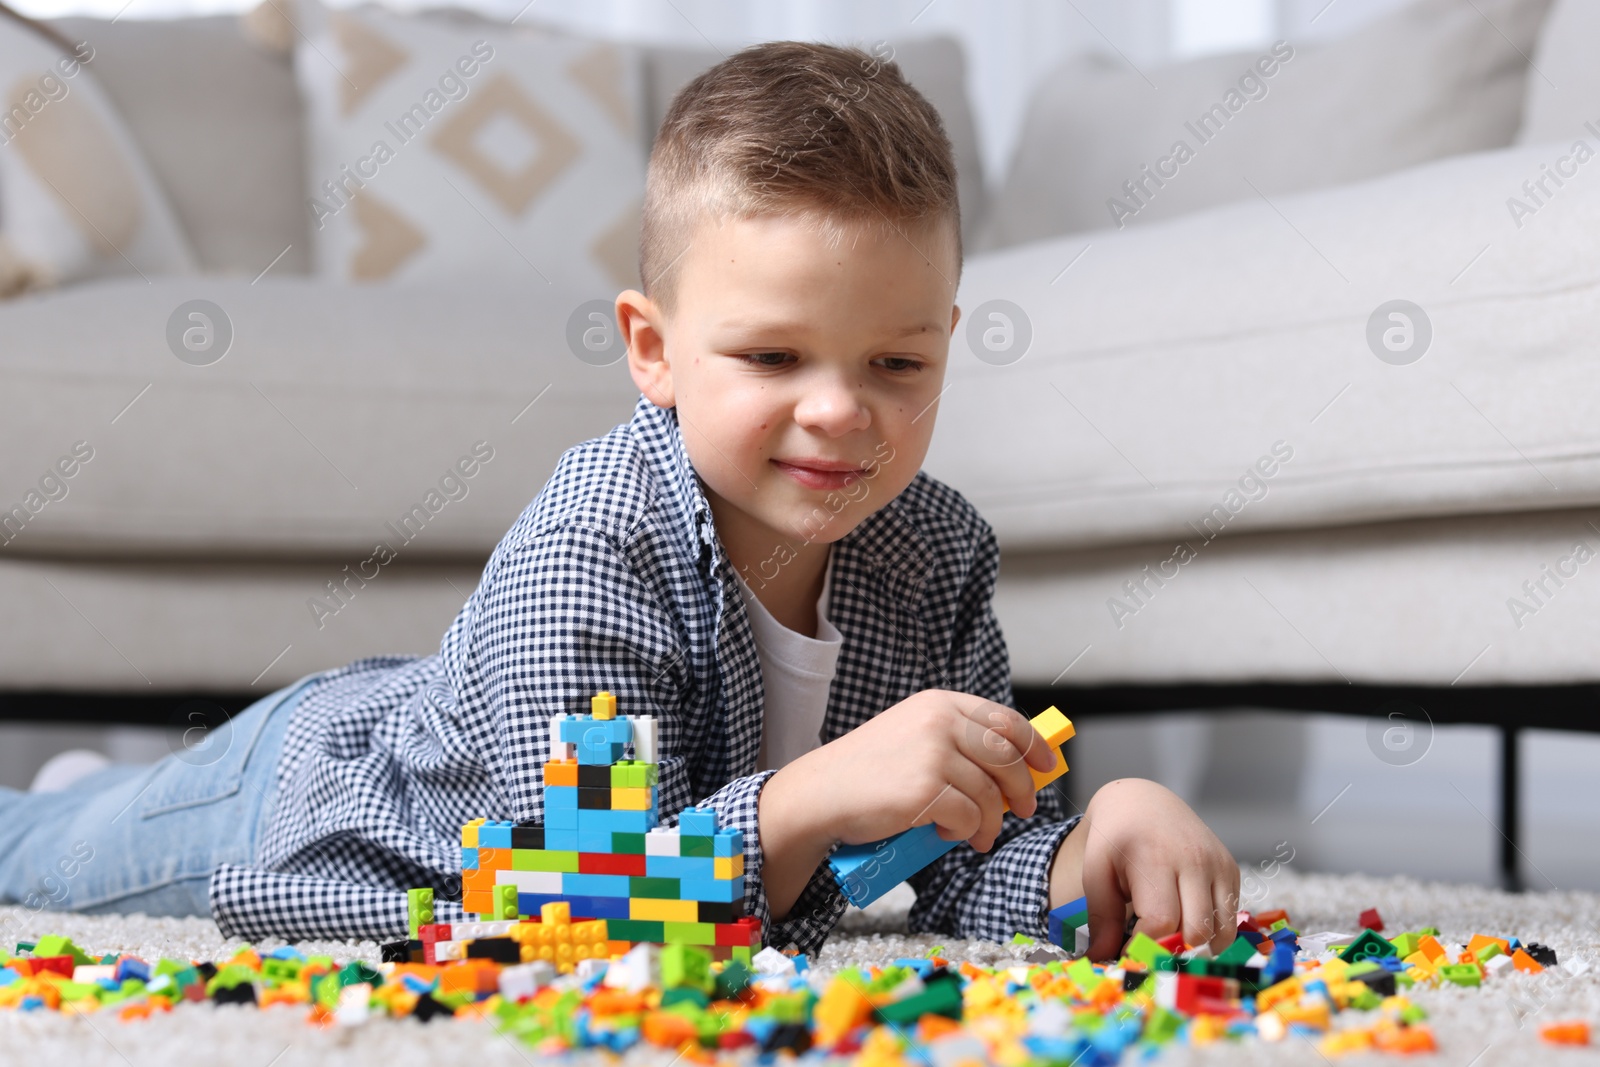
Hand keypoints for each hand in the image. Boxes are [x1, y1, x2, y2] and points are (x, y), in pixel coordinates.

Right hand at [771, 688, 1059, 850]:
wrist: (821, 793)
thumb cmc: (868, 772)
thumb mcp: (913, 736)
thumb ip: (956, 741)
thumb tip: (1012, 770)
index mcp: (939, 704)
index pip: (1005, 719)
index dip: (1034, 745)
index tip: (1047, 766)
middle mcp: (939, 721)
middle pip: (1007, 757)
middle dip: (1022, 789)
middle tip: (1022, 811)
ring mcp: (932, 753)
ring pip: (991, 793)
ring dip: (990, 822)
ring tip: (977, 836)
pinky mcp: (924, 789)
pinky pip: (969, 816)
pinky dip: (966, 832)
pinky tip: (948, 834)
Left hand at [1049, 778, 1238, 959]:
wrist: (1143, 802)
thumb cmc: (1115, 840)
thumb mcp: (1096, 872)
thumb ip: (1101, 918)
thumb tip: (1101, 962)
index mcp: (1155, 857)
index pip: (1161, 922)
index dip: (1145, 947)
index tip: (1129, 953)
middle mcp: (1194, 859)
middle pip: (1196, 932)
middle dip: (1173, 951)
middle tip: (1152, 952)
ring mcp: (1218, 864)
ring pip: (1222, 931)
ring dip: (1198, 947)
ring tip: (1171, 941)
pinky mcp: (1231, 869)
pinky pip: (1231, 917)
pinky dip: (1213, 931)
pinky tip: (1188, 923)